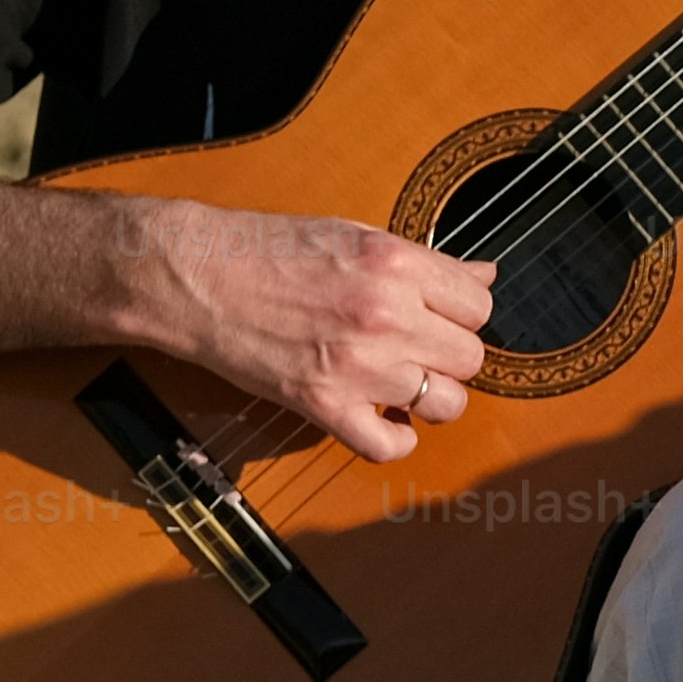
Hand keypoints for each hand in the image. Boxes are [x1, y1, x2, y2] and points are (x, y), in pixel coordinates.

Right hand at [129, 201, 495, 464]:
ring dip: (431, 397)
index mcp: (396, 265)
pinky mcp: (323, 405)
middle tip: (420, 348)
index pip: (478, 305)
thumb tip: (485, 275)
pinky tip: (387, 420)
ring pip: (446, 403)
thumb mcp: (357, 235)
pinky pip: (389, 446)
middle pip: (470, 357)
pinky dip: (396, 441)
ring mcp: (357, 366)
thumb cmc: (270, 250)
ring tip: (403, 382)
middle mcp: (385, 316)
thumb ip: (426, 262)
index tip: (441, 317)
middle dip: (450, 355)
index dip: (462, 314)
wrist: (197, 276)